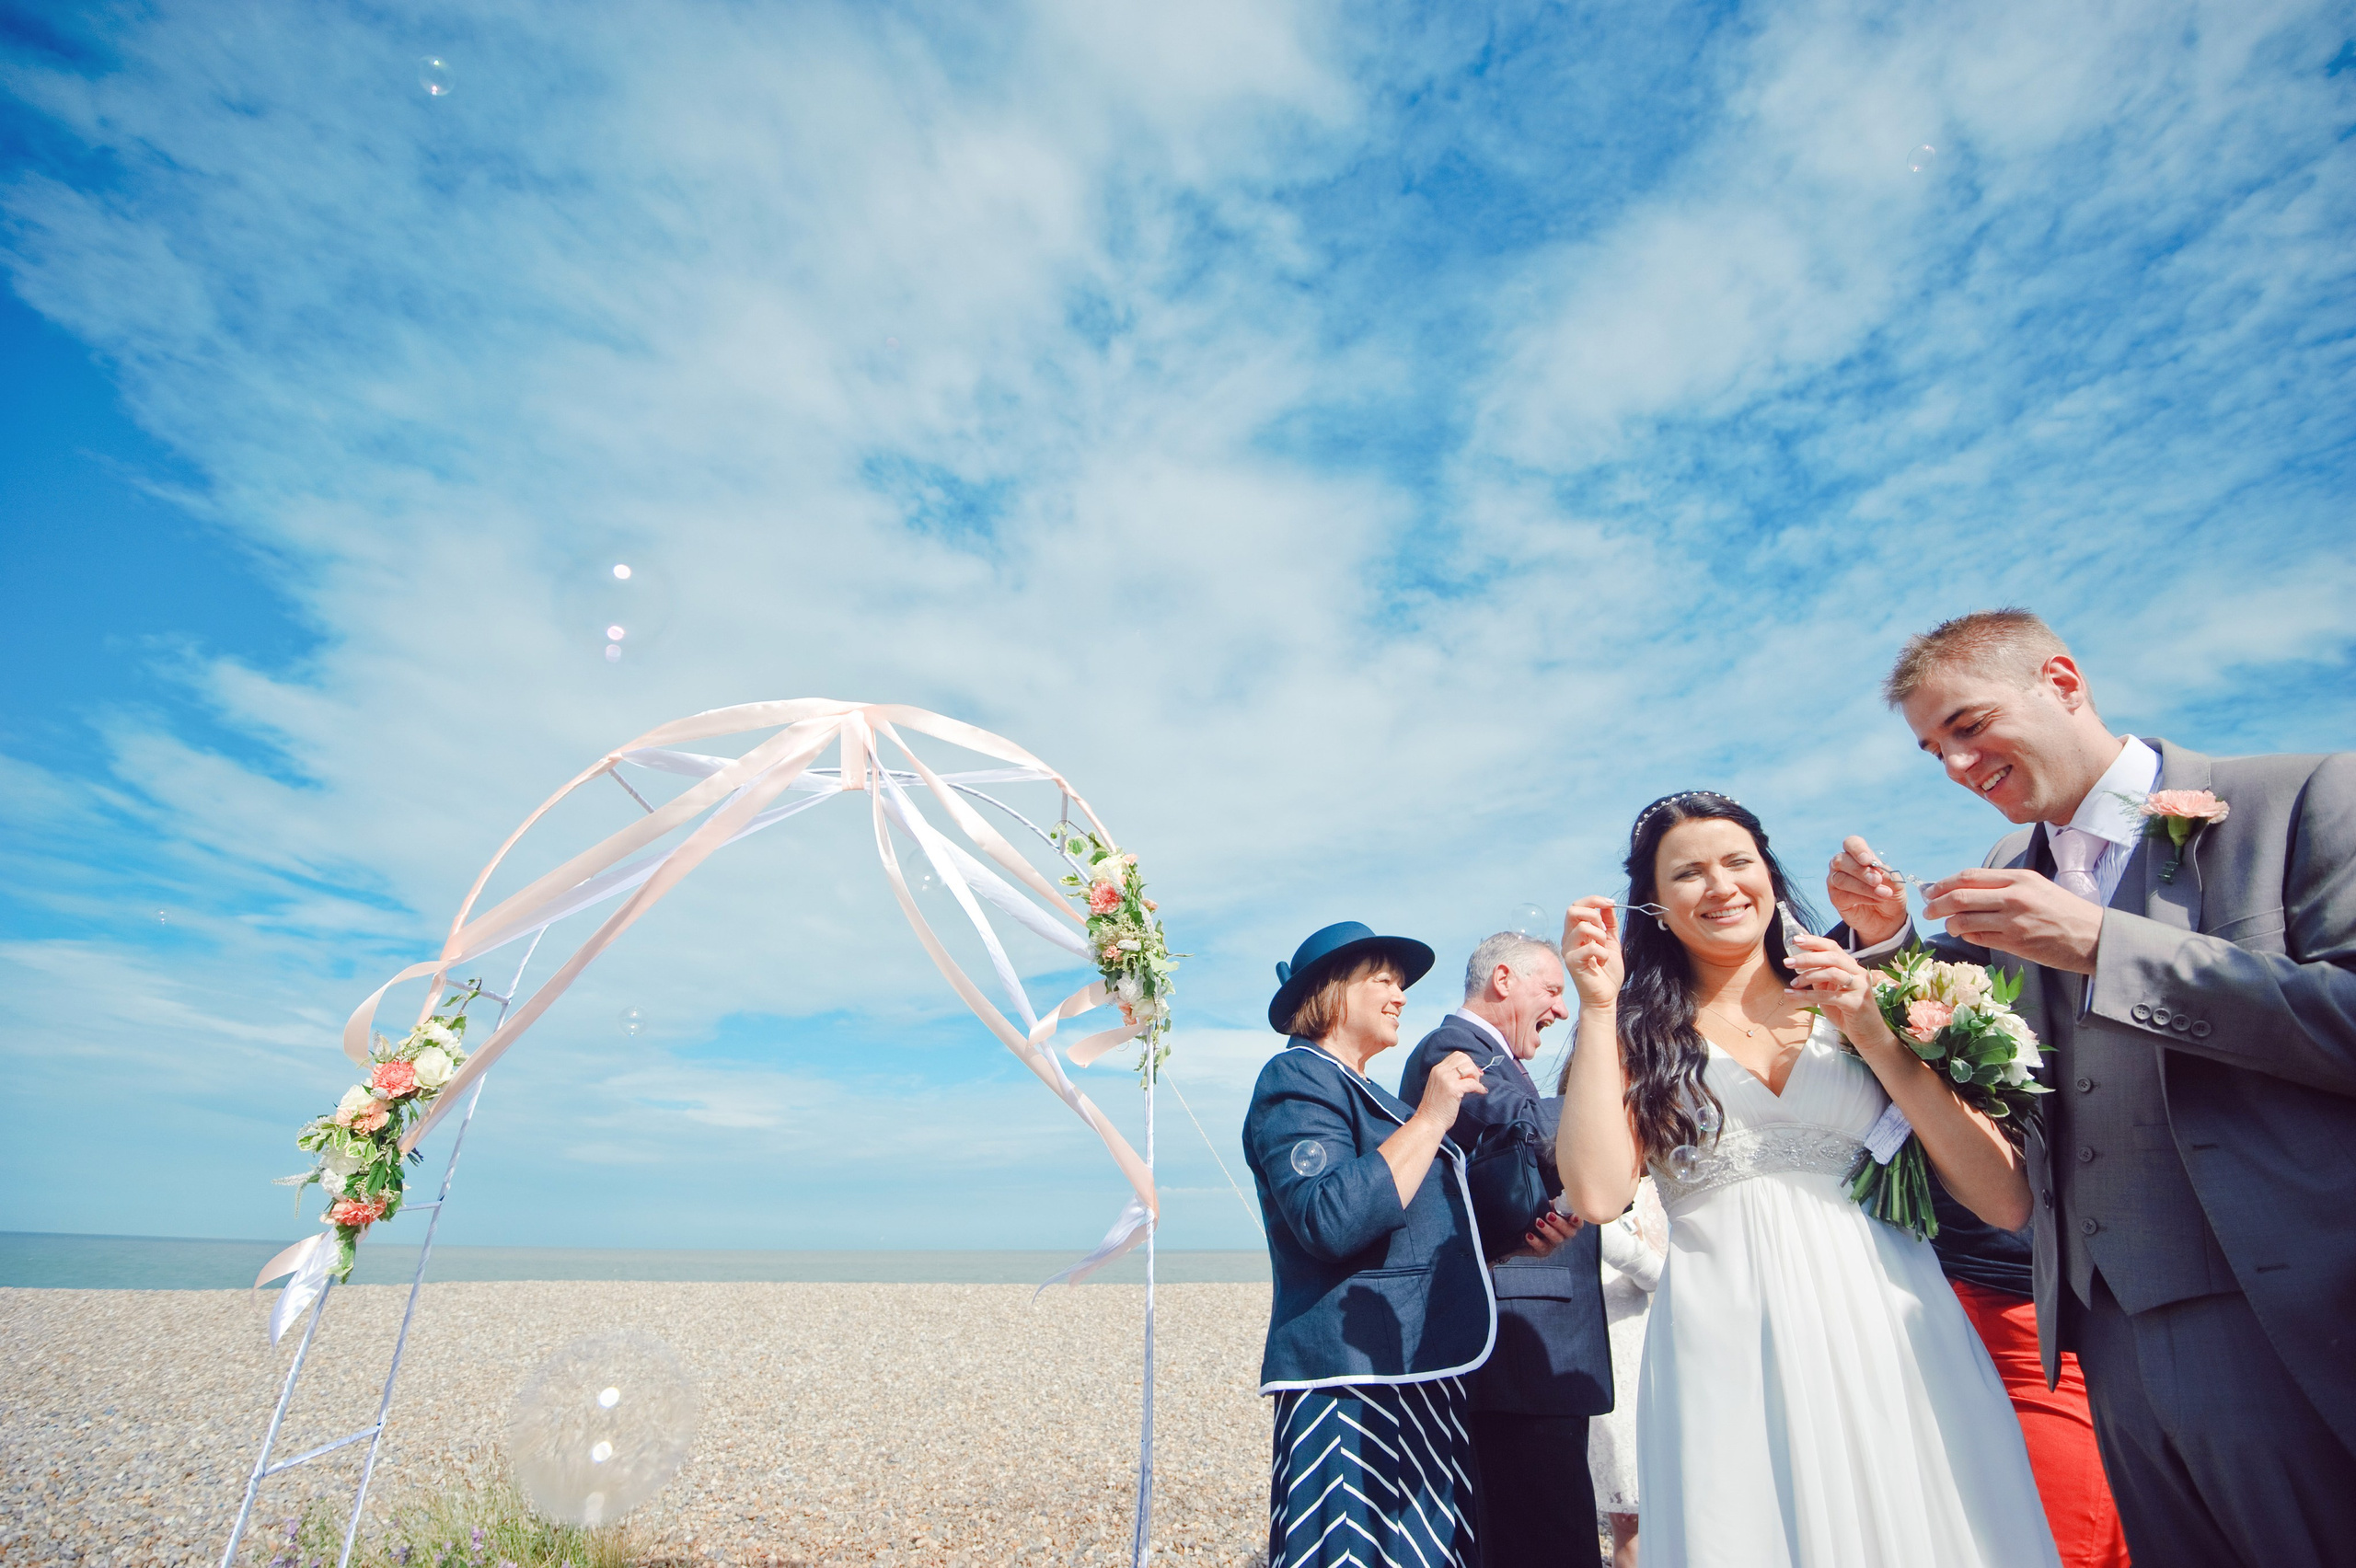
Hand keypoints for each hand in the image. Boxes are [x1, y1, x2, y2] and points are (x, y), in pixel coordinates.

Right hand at [1413, 1049, 1487, 1131]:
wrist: (1429, 1121)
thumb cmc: (1436, 1107)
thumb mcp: (1439, 1086)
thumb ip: (1450, 1077)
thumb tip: (1470, 1072)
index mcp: (1437, 1069)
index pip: (1457, 1055)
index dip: (1468, 1063)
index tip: (1472, 1073)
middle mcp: (1440, 1071)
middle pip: (1464, 1058)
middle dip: (1473, 1068)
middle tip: (1475, 1080)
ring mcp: (1446, 1079)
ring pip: (1469, 1067)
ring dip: (1476, 1077)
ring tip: (1475, 1086)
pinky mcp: (1453, 1089)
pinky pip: (1473, 1083)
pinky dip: (1480, 1087)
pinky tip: (1481, 1092)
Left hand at [1506, 1208, 1582, 1261]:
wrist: (1521, 1231)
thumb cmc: (1538, 1216)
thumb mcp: (1546, 1207)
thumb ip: (1554, 1204)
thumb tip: (1559, 1199)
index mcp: (1567, 1223)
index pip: (1578, 1223)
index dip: (1578, 1221)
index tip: (1573, 1216)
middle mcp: (1563, 1234)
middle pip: (1569, 1232)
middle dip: (1560, 1224)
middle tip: (1549, 1215)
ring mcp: (1554, 1244)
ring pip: (1557, 1240)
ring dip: (1548, 1230)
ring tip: (1537, 1222)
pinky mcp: (1543, 1251)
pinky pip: (1542, 1248)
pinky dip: (1536, 1241)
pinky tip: (1529, 1235)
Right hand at [1561, 897, 1624, 1007]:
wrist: (1605, 996)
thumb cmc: (1607, 972)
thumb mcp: (1612, 942)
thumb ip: (1609, 923)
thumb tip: (1608, 904)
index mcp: (1576, 932)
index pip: (1577, 906)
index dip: (1594, 900)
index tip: (1611, 904)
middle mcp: (1568, 938)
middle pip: (1573, 910)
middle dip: (1594, 915)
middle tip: (1604, 931)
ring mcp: (1568, 950)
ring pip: (1583, 927)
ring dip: (1601, 937)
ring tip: (1604, 951)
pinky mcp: (1571, 962)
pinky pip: (1590, 947)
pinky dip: (1603, 953)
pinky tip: (1601, 962)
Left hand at [1783, 932, 1897, 1053]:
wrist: (1868, 1034)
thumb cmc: (1848, 1012)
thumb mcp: (1831, 992)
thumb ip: (1821, 979)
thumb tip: (1802, 966)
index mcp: (1852, 967)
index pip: (1833, 947)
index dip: (1814, 942)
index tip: (1796, 939)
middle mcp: (1859, 973)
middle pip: (1832, 957)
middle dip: (1808, 957)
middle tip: (1788, 961)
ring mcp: (1860, 987)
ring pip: (1832, 972)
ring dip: (1808, 975)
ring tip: (1793, 982)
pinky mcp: (1856, 1003)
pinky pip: (1828, 995)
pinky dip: (1808, 994)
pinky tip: (1793, 994)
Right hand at [1827, 835, 1909, 946]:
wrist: (1888, 918)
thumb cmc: (1890, 893)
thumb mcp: (1894, 882)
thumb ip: (1885, 873)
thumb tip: (1875, 868)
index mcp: (1857, 855)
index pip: (1851, 843)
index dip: (1858, 849)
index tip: (1868, 860)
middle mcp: (1842, 865)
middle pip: (1841, 861)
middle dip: (1861, 871)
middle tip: (1878, 881)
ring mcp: (1836, 881)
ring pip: (1841, 879)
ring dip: (1864, 887)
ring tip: (1883, 894)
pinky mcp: (1835, 898)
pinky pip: (1843, 895)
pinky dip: (1862, 898)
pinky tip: (1875, 900)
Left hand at [1921, 868, 2101, 973]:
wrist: (2094, 936)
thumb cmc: (2064, 911)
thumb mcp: (2036, 887)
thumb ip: (2004, 887)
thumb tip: (1965, 889)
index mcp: (2019, 878)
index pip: (1969, 876)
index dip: (1944, 883)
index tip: (1932, 890)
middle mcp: (2014, 896)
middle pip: (1960, 896)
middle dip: (1936, 904)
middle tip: (1928, 910)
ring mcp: (2014, 920)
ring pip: (1965, 919)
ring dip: (1949, 923)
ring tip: (1948, 924)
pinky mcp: (2016, 942)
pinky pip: (1979, 937)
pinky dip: (1967, 935)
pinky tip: (1967, 934)